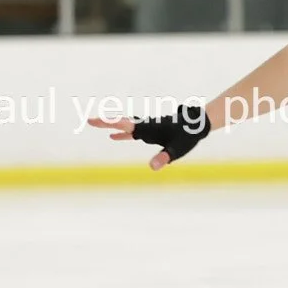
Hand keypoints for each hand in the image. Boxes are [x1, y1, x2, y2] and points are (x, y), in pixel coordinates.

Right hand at [86, 109, 209, 169]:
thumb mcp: (176, 150)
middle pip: (122, 124)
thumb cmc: (187, 137)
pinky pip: (132, 133)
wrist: (198, 124)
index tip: (98, 121)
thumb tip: (151, 167)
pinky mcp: (150, 131)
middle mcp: (146, 126)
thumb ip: (164, 158)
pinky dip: (122, 135)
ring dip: (111, 126)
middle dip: (106, 122)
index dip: (112, 124)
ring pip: (125, 127)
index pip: (126, 127)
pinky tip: (113, 138)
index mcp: (149, 129)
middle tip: (89, 120)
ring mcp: (147, 128)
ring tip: (95, 123)